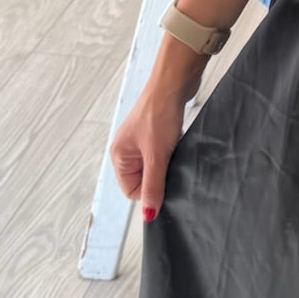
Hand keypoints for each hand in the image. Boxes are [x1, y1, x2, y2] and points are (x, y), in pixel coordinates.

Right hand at [110, 73, 196, 222]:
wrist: (174, 81)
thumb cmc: (159, 114)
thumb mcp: (156, 156)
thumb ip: (153, 186)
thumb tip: (149, 216)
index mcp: (119, 156)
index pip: (132, 191)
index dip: (150, 192)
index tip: (166, 183)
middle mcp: (127, 149)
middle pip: (144, 180)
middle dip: (160, 177)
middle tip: (172, 165)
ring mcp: (142, 141)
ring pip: (156, 166)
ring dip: (168, 163)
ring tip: (175, 150)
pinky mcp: (157, 133)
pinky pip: (164, 154)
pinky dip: (173, 152)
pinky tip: (179, 143)